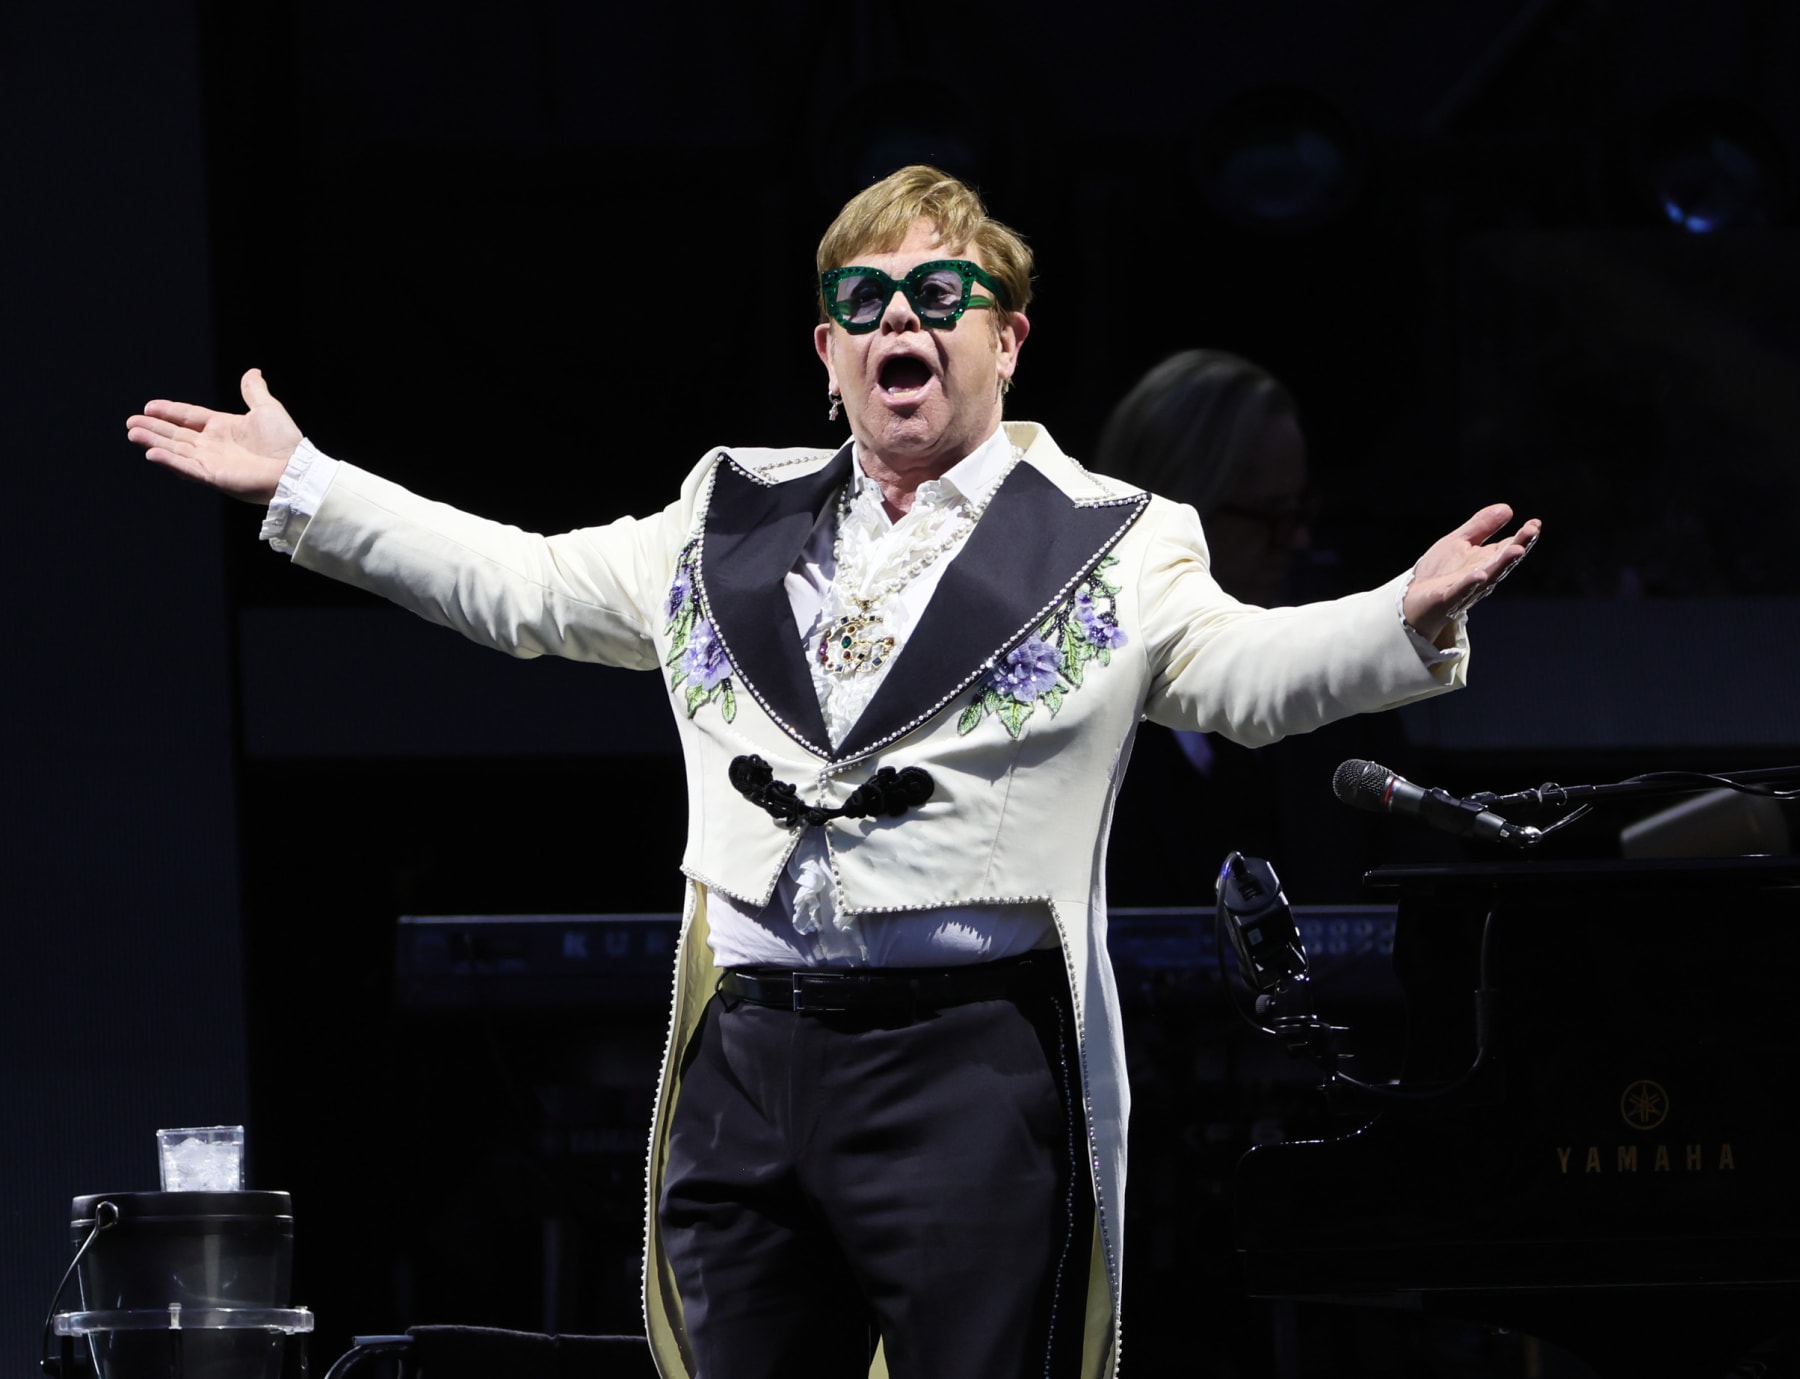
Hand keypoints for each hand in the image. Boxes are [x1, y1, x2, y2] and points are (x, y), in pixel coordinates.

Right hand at [126, 367, 302, 504]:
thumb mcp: (267, 409)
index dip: (169, 412)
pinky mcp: (213, 476)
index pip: (189, 417)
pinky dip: (169, 461)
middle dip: (153, 428)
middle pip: (176, 434)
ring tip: (133, 434)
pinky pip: (186, 468)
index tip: (148, 406)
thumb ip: (253, 392)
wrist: (295, 468)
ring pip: (175, 450)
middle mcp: (213, 445)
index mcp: (223, 428)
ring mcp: (211, 462)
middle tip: (130, 423)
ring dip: (153, 442)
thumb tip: (252, 372)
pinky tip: (151, 453)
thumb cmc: (285, 441)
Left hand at [1402, 504, 1541, 643]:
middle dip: (1518, 546)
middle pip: (1503, 560)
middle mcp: (1482, 574)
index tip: (1535, 524)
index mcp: (1486, 560)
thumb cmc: (1439, 571)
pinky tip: (1479, 574)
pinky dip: (1470, 584)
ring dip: (1502, 564)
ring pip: (1488, 576)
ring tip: (1517, 550)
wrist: (1413, 599)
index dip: (1523, 536)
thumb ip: (1482, 526)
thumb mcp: (1460, 541)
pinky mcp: (1447, 599)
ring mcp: (1466, 588)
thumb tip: (1508, 508)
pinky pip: (1461, 591)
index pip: (1509, 547)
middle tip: (1532, 531)